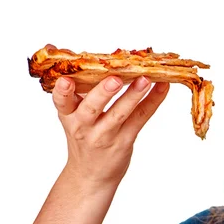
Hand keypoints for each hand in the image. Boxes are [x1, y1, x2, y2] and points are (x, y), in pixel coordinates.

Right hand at [53, 75, 169, 189]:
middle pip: (92, 108)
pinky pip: (140, 118)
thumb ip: (74, 89)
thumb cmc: (84, 138)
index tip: (66, 80)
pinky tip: (162, 88)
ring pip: (119, 113)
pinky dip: (152, 101)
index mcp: (68, 115)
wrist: (91, 175)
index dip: (62, 91)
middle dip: (103, 93)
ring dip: (133, 95)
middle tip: (114, 79)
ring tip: (145, 79)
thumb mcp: (72, 116)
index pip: (61, 102)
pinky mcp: (125, 140)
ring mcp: (106, 135)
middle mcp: (85, 126)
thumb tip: (61, 48)